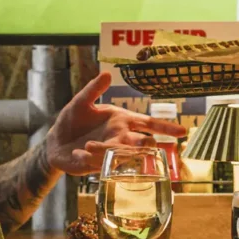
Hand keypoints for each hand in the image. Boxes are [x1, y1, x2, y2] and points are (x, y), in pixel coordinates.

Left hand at [45, 71, 185, 174]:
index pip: (149, 124)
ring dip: (110, 150)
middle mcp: (121, 138)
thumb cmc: (73, 119)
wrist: (56, 141)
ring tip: (90, 145)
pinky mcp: (96, 165)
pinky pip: (99, 162)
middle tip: (149, 144)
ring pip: (121, 154)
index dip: (165, 128)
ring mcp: (110, 153)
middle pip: (141, 143)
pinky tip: (80, 152)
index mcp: (122, 120)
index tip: (182, 132)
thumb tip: (107, 73)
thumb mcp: (81, 101)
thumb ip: (94, 89)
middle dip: (147, 145)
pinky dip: (90, 157)